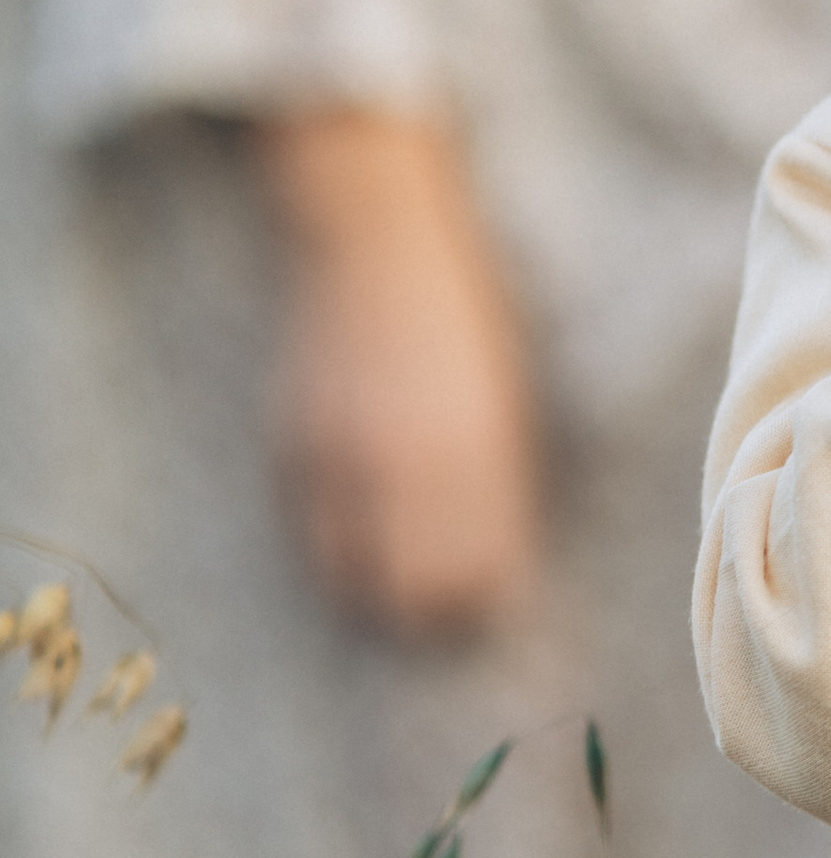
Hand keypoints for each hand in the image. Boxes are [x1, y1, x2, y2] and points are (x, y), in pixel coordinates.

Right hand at [257, 113, 541, 635]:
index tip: (485, 604)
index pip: (477, 578)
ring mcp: (342, 456)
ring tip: (391, 584)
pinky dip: (332, 548)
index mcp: (477, 454)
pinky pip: (309, 531)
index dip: (481, 604)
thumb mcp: (510, 400)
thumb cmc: (469, 318)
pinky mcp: (292, 444)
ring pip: (349, 575)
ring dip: (372, 592)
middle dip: (428, 614)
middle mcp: (406, 464)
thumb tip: (498, 566)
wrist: (381, 243)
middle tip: (438, 610)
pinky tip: (353, 537)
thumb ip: (503, 484)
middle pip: (411, 594)